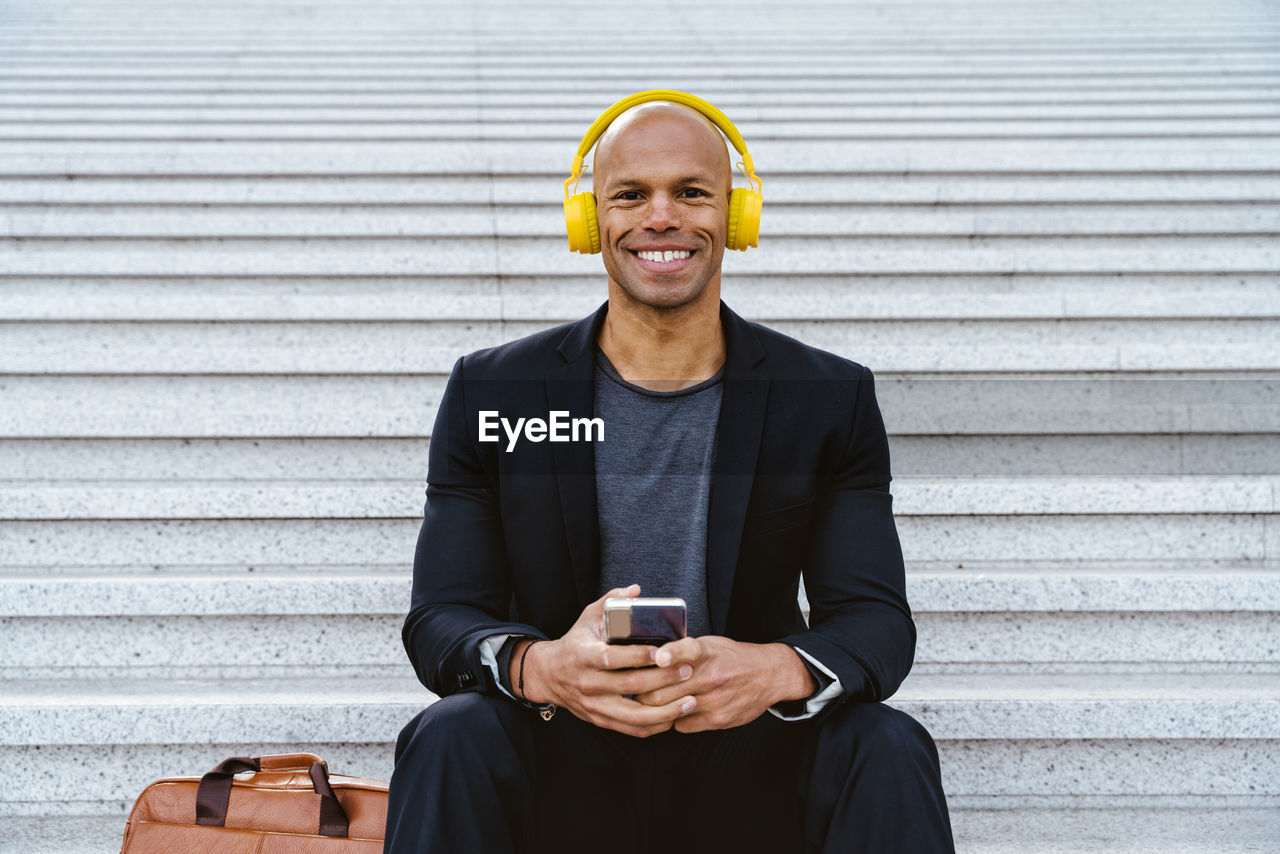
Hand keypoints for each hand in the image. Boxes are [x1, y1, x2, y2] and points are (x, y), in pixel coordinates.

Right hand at [512, 584, 697, 737]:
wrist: (549, 675)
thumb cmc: (575, 642)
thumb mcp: (588, 617)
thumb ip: (611, 601)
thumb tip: (636, 590)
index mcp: (584, 656)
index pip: (613, 658)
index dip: (640, 656)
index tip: (665, 651)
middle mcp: (588, 683)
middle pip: (630, 685)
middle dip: (663, 679)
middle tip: (687, 671)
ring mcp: (595, 705)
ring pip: (634, 716)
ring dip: (666, 711)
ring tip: (689, 700)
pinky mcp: (601, 720)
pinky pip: (631, 729)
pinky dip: (655, 726)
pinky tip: (674, 717)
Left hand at [633, 636, 816, 732]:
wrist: (769, 675)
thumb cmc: (732, 657)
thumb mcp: (711, 644)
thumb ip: (683, 650)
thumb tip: (649, 656)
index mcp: (708, 652)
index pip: (687, 651)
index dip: (670, 654)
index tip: (659, 657)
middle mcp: (711, 676)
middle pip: (663, 689)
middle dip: (643, 689)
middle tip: (634, 688)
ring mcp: (714, 701)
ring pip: (669, 709)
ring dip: (655, 706)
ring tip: (650, 701)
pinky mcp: (718, 719)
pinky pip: (682, 724)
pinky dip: (674, 718)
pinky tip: (676, 710)